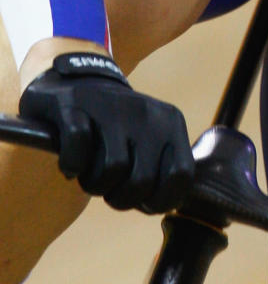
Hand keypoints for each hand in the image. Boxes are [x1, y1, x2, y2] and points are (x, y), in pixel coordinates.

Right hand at [19, 51, 194, 212]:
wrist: (80, 78)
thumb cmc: (119, 127)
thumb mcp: (152, 141)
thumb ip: (166, 170)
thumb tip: (168, 204)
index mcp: (170, 122)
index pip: (180, 178)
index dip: (157, 201)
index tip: (141, 200)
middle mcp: (145, 111)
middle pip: (141, 182)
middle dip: (121, 198)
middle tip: (110, 186)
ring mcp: (111, 105)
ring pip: (110, 169)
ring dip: (94, 183)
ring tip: (90, 172)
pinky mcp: (74, 104)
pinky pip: (77, 150)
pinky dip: (71, 164)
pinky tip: (71, 162)